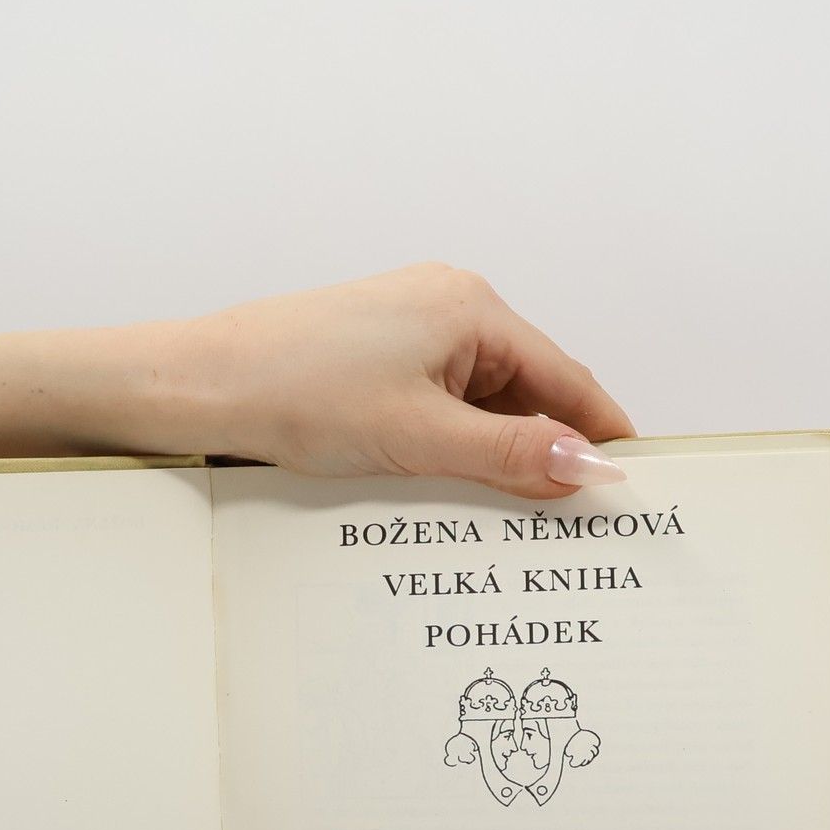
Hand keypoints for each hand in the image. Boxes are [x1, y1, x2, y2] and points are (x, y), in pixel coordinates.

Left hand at [184, 264, 636, 498]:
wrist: (196, 384)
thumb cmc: (294, 392)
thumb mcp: (418, 436)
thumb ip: (511, 453)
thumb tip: (591, 466)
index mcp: (471, 308)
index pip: (568, 379)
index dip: (602, 436)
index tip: (632, 489)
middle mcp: (448, 304)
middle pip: (529, 390)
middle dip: (547, 453)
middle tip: (572, 524)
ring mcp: (410, 327)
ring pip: (483, 402)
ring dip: (497, 455)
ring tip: (510, 519)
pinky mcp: (378, 353)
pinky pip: (441, 403)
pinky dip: (456, 444)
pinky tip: (451, 490)